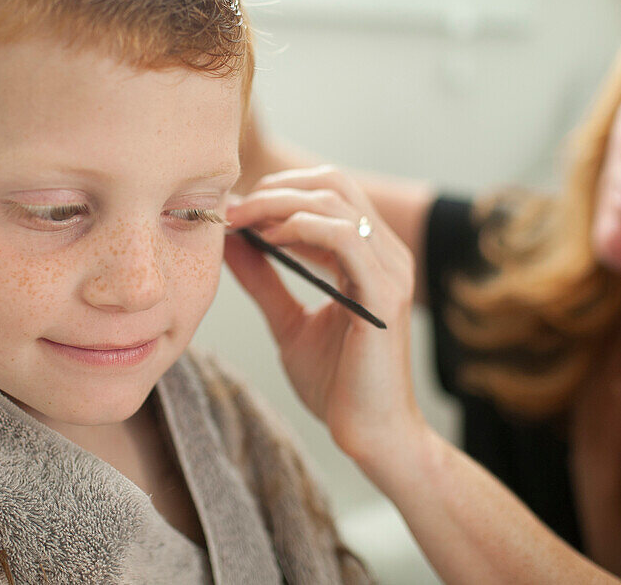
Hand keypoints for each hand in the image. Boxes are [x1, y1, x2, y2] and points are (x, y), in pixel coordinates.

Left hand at [224, 165, 423, 462]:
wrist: (370, 436)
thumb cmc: (338, 385)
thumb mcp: (288, 322)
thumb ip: (264, 281)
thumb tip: (230, 243)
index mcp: (369, 256)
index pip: (328, 192)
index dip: (277, 191)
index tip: (232, 211)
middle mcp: (386, 254)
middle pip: (333, 182)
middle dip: (275, 189)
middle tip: (232, 211)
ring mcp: (390, 271)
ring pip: (336, 201)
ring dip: (280, 204)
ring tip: (242, 224)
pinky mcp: (385, 295)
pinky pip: (344, 238)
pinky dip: (301, 228)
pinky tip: (270, 241)